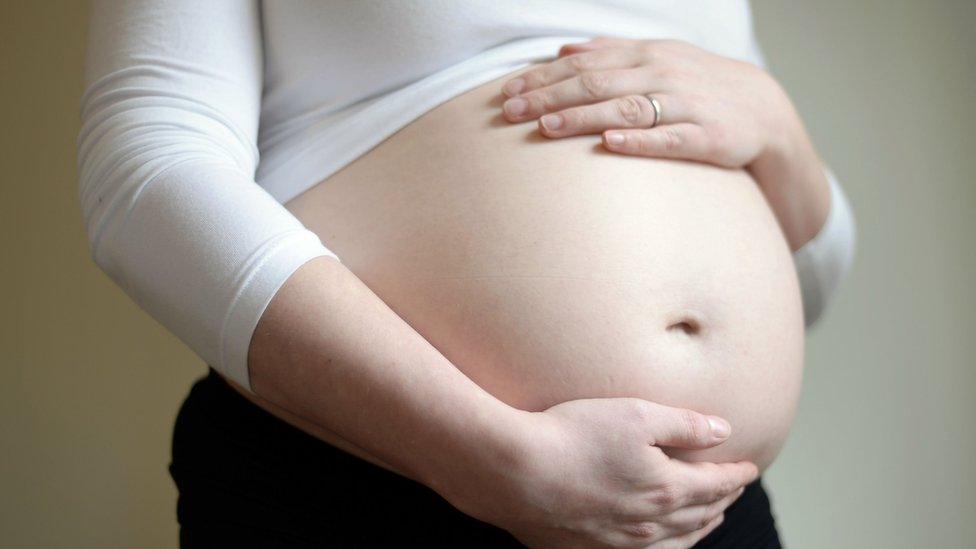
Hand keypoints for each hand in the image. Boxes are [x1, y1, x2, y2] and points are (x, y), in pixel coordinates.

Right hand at [453, 398, 757, 547]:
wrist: (514, 472)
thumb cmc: (573, 436)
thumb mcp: (636, 415)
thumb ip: (684, 425)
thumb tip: (723, 431)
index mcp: (666, 488)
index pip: (714, 484)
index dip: (735, 474)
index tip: (750, 467)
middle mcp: (649, 523)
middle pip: (699, 515)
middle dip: (721, 501)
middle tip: (732, 490)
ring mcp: (619, 542)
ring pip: (675, 541)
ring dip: (698, 528)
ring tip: (708, 519)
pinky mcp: (589, 548)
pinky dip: (665, 547)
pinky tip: (660, 541)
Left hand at [500, 36, 789, 166]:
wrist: (763, 110)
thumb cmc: (698, 86)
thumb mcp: (657, 59)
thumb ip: (610, 52)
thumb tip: (562, 49)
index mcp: (644, 55)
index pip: (584, 64)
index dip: (543, 78)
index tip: (506, 92)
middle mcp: (660, 74)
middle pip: (595, 84)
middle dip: (549, 97)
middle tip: (510, 112)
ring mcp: (683, 104)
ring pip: (624, 109)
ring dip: (582, 117)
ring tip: (546, 127)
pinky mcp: (704, 137)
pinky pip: (667, 139)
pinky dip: (638, 141)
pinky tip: (609, 145)